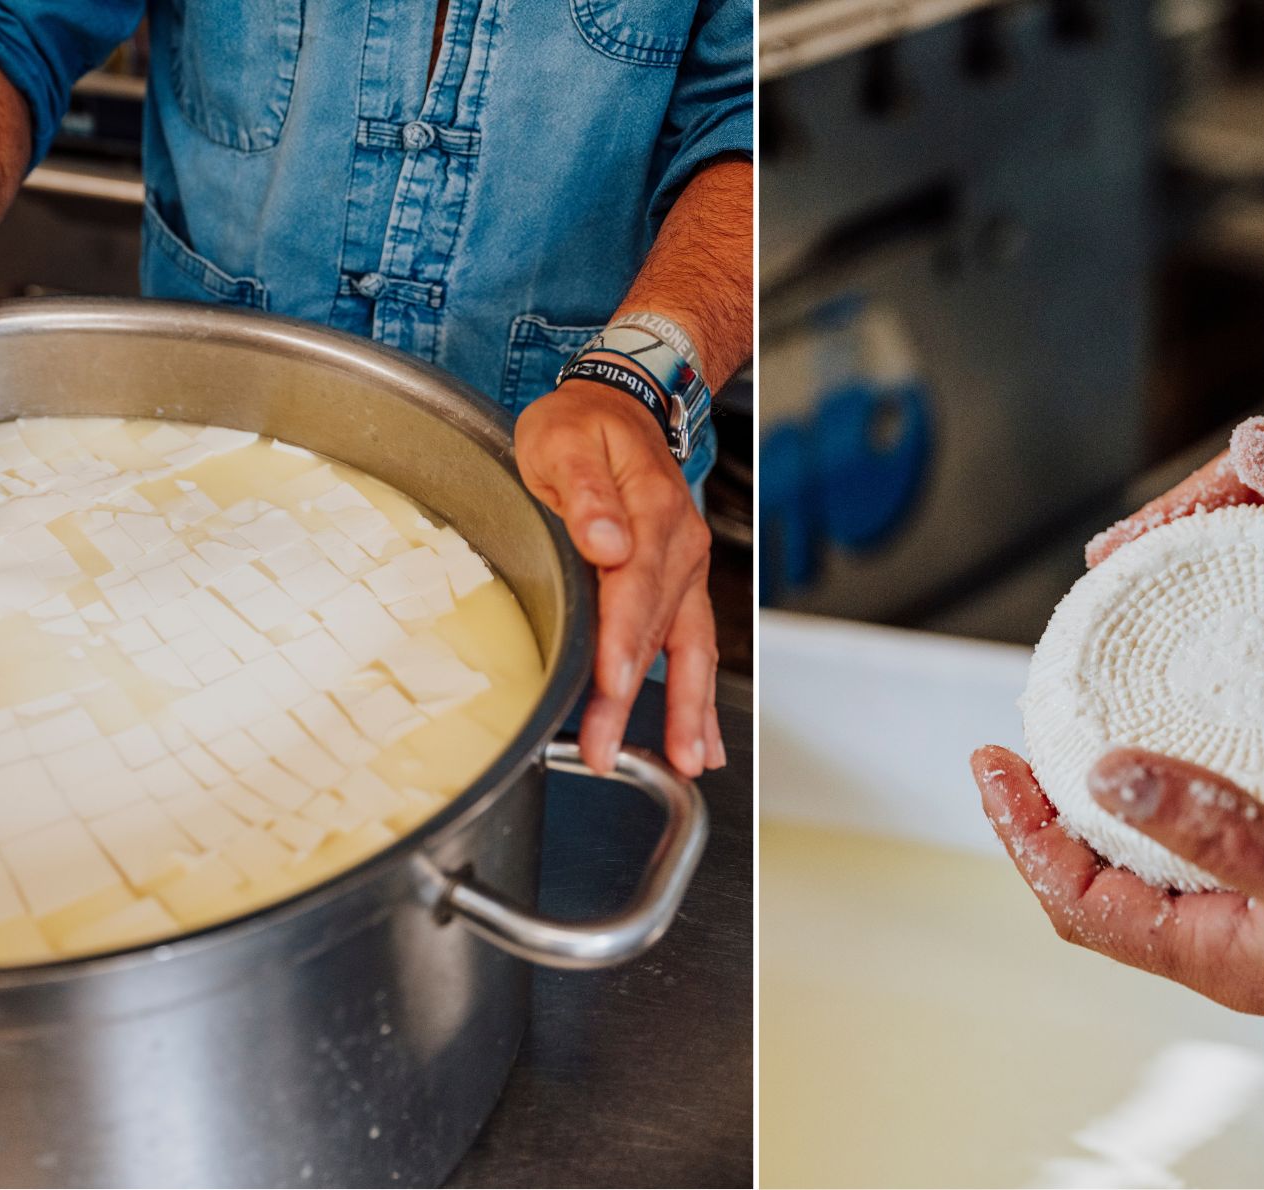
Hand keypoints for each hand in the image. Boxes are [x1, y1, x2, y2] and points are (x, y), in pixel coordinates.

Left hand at [516, 379, 723, 777]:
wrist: (620, 406)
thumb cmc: (581, 426)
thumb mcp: (563, 439)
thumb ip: (585, 490)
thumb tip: (607, 539)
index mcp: (648, 511)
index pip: (634, 587)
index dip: (622, 640)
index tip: (612, 682)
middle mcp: (677, 546)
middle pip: (656, 631)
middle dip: (632, 698)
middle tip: (606, 750)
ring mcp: (685, 570)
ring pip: (686, 649)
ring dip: (683, 711)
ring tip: (680, 764)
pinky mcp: (681, 587)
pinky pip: (696, 648)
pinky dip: (700, 699)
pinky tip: (700, 744)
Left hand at [972, 744, 1263, 1064]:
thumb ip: (1219, 829)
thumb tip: (1107, 774)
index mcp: (1221, 952)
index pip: (1079, 899)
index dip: (1022, 834)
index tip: (991, 759)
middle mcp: (1240, 939)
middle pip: (1109, 881)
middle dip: (1056, 814)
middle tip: (1030, 737)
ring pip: (1173, 857)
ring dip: (1127, 799)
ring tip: (1107, 725)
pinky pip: (1240, 836)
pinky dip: (1208, 788)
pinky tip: (1225, 734)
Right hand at [1085, 409, 1263, 754]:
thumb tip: (1251, 441)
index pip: (1257, 468)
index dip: (1179, 506)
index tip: (1119, 551)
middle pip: (1246, 504)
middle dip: (1172, 538)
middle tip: (1105, 582)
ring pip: (1263, 550)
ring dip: (1200, 576)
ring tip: (1136, 615)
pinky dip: (1244, 612)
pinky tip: (1208, 649)